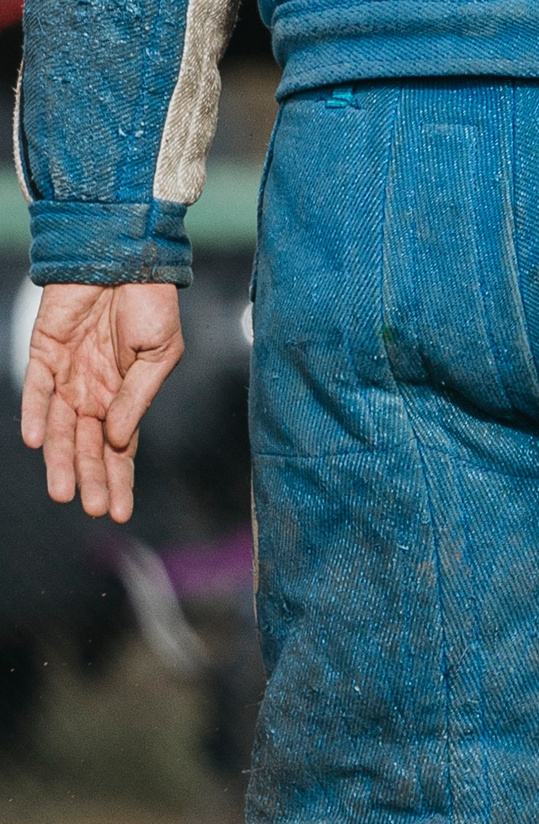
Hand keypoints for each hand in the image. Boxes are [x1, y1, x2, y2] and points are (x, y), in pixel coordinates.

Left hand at [19, 281, 186, 523]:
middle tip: (92, 510)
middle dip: (90, 477)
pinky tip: (35, 441)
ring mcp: (68, 369)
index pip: (119, 447)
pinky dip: (34, 412)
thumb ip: (137, 397)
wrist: (126, 255)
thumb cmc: (152, 303)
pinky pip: (36, 386)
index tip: (120, 511)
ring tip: (62, 491)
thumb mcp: (161, 355)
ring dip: (60, 458)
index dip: (119, 478)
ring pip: (59, 424)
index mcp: (125, 393)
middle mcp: (93, 387)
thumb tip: (117, 438)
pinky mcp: (44, 348)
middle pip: (87, 443)